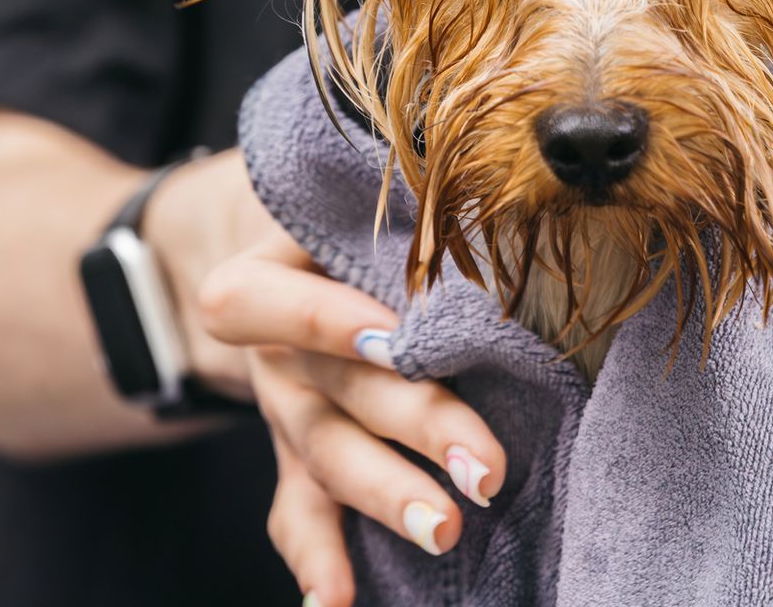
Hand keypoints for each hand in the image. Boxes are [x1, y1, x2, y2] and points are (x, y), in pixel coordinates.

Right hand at [188, 217, 507, 606]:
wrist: (286, 252)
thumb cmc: (349, 220)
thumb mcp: (355, 204)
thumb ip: (404, 218)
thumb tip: (503, 219)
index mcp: (269, 278)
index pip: (275, 305)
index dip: (329, 321)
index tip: (395, 337)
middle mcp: (276, 354)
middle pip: (341, 393)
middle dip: (418, 430)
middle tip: (487, 470)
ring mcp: (286, 415)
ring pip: (331, 460)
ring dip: (389, 497)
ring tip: (445, 530)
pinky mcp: (299, 463)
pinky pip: (298, 516)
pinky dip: (318, 563)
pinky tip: (336, 605)